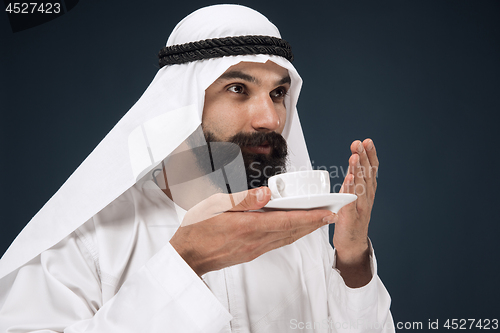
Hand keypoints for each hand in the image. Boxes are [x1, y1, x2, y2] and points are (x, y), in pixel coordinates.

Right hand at [169, 187, 335, 275]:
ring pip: (287, 238)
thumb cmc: (198, 229)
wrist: (188, 257)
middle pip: (293, 231)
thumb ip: (242, 200)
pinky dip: (291, 234)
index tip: (328, 213)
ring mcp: (254, 249)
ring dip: (305, 229)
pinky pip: (277, 243)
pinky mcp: (251, 253)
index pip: (287, 221)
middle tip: (332, 213)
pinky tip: (293, 228)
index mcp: (249, 227)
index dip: (311, 217)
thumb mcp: (215, 206)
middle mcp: (256, 241)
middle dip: (315, 223)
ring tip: (319, 219)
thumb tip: (266, 194)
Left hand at [334, 139, 378, 286]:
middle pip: (367, 174)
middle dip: (363, 157)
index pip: (371, 169)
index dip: (370, 155)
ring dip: (357, 170)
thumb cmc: (352, 218)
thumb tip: (353, 163)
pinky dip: (351, 190)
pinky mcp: (351, 217)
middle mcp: (367, 197)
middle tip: (359, 143)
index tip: (367, 141)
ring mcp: (361, 207)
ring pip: (360, 185)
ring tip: (354, 156)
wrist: (352, 243)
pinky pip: (351, 201)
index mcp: (368, 190)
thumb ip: (355, 180)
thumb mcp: (355, 195)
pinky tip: (350, 179)